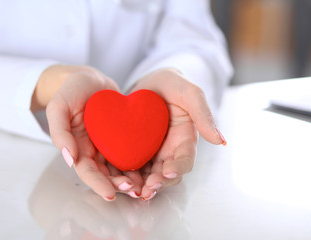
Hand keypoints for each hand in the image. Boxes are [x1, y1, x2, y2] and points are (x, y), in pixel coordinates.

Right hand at [32, 65, 142, 199]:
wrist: (90, 79)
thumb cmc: (71, 90)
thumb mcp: (58, 107)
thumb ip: (59, 132)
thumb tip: (69, 158)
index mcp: (77, 147)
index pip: (87, 171)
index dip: (98, 184)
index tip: (110, 195)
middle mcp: (93, 150)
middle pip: (105, 174)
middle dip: (118, 185)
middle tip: (133, 190)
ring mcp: (108, 144)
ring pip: (119, 167)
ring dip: (130, 179)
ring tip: (143, 187)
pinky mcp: (121, 137)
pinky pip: (130, 152)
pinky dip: (138, 163)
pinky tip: (149, 169)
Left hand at [130, 68, 225, 199]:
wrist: (150, 82)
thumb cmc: (173, 84)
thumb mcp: (190, 93)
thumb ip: (203, 114)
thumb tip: (221, 140)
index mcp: (185, 140)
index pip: (185, 160)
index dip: (178, 168)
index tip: (169, 171)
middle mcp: (169, 150)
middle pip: (166, 174)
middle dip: (158, 183)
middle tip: (147, 188)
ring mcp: (152, 152)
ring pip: (148, 174)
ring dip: (141, 184)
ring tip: (131, 189)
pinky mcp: (135, 150)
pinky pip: (131, 165)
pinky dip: (126, 174)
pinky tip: (117, 178)